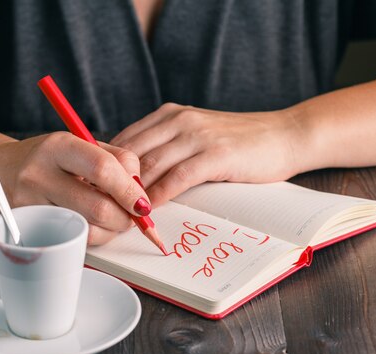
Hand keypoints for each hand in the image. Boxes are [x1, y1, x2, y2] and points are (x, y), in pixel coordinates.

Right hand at [0, 132, 151, 244]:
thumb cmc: (48, 159)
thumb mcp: (80, 145)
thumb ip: (117, 160)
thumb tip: (141, 190)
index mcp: (58, 147)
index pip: (103, 169)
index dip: (129, 190)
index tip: (143, 203)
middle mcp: (39, 175)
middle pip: (98, 208)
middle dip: (125, 218)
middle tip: (132, 216)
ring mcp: (30, 205)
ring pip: (87, 231)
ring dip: (110, 231)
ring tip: (111, 218)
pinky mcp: (26, 229)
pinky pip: (71, 241)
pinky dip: (92, 237)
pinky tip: (92, 225)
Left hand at [110, 103, 305, 205]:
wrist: (284, 135)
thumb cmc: (239, 143)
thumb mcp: (196, 138)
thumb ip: (167, 150)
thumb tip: (135, 179)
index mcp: (169, 115)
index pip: (124, 140)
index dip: (104, 167)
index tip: (91, 190)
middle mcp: (178, 120)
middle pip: (130, 153)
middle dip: (110, 183)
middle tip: (97, 208)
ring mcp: (197, 135)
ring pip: (150, 165)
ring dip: (131, 193)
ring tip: (117, 215)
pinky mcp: (215, 154)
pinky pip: (177, 178)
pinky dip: (158, 196)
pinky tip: (148, 212)